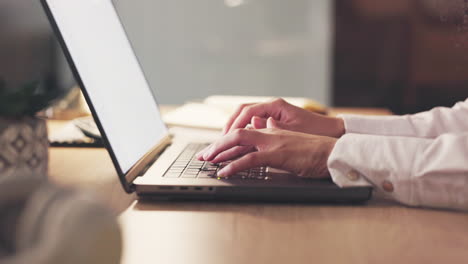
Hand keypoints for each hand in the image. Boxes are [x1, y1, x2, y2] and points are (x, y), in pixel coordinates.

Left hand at [197, 118, 336, 178]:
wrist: (332, 151)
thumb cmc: (315, 151)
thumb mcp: (291, 144)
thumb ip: (276, 140)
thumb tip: (265, 140)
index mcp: (272, 131)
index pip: (243, 132)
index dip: (226, 141)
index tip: (214, 150)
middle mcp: (269, 133)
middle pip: (235, 133)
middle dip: (217, 144)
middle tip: (203, 155)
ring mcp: (272, 142)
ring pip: (238, 141)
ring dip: (220, 151)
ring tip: (207, 161)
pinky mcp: (276, 153)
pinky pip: (249, 158)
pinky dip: (233, 165)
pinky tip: (224, 172)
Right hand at [223, 98, 344, 137]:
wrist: (331, 135)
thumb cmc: (317, 132)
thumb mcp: (295, 131)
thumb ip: (274, 127)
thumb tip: (253, 122)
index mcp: (276, 106)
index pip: (246, 111)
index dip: (233, 125)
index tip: (224, 138)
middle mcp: (271, 107)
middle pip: (241, 113)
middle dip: (227, 127)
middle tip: (218, 142)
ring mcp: (271, 114)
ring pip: (244, 118)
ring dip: (232, 130)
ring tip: (222, 145)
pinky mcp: (272, 122)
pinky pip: (251, 125)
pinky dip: (241, 133)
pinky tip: (236, 144)